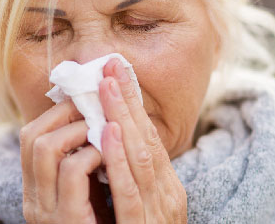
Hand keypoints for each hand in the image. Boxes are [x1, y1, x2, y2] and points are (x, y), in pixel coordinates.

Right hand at [19, 100, 102, 223]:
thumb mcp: (89, 192)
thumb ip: (84, 164)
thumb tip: (92, 119)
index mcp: (35, 191)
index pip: (30, 136)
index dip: (58, 111)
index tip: (88, 100)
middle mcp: (33, 201)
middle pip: (32, 135)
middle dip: (67, 112)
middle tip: (97, 107)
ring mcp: (46, 212)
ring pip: (46, 147)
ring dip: (80, 129)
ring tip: (105, 130)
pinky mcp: (68, 220)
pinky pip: (73, 170)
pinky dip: (93, 153)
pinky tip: (110, 155)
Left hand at [98, 58, 187, 222]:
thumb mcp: (144, 209)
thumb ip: (133, 181)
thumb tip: (111, 144)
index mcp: (167, 189)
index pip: (150, 138)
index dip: (134, 105)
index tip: (116, 74)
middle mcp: (166, 196)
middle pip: (148, 139)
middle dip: (128, 100)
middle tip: (110, 65)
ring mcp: (156, 212)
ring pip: (141, 157)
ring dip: (123, 118)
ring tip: (107, 86)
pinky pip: (129, 191)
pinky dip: (118, 160)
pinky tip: (108, 134)